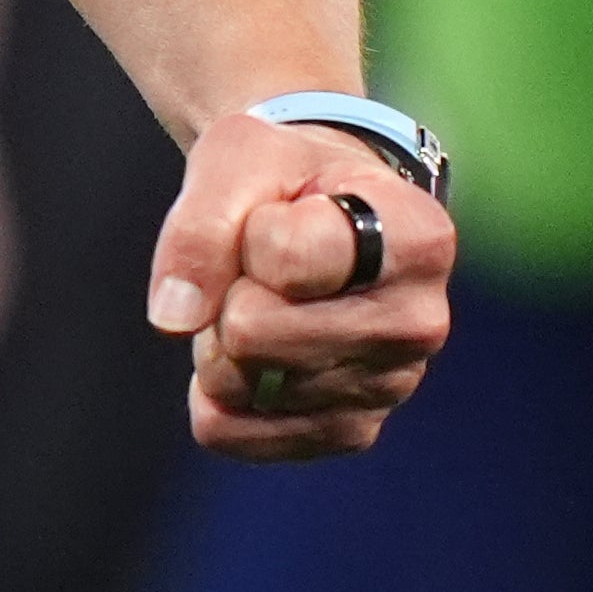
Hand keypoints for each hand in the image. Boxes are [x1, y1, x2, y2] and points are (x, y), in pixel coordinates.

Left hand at [150, 108, 450, 460]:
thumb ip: (201, 224)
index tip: (284, 212)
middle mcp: (418, 324)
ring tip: (266, 299)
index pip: (282, 258)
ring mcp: (389, 389)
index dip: (250, 230)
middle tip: (261, 265)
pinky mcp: (346, 433)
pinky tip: (251, 353)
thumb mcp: (240, 158)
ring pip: (240, 386)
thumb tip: (174, 320)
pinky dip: (215, 392)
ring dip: (220, 340)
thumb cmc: (288, 179)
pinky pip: (234, 432)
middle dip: (229, 292)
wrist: (324, 211)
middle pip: (255, 334)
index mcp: (417, 239)